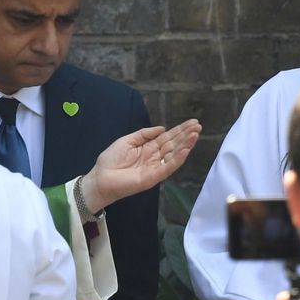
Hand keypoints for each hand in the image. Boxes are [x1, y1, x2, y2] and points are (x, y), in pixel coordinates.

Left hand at [83, 119, 200, 212]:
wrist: (100, 178)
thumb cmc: (111, 160)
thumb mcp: (127, 141)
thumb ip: (144, 134)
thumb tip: (162, 128)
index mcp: (149, 148)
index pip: (168, 137)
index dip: (179, 130)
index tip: (192, 122)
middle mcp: (155, 157)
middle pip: (174, 144)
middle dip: (186, 135)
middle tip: (198, 126)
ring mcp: (156, 167)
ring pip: (174, 155)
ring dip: (186, 145)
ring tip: (195, 134)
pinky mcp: (154, 177)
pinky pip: (168, 167)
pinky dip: (177, 159)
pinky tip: (185, 150)